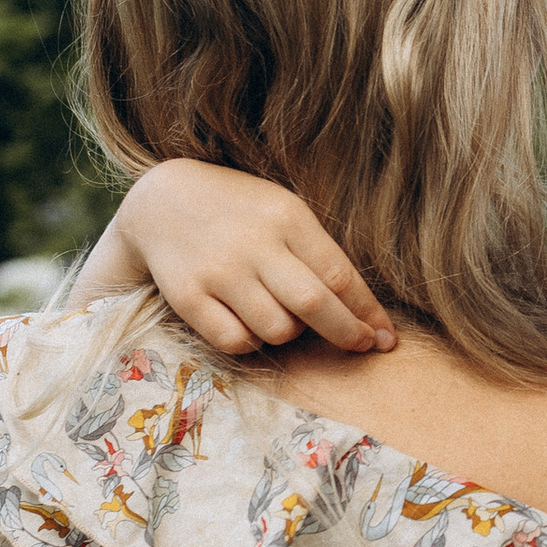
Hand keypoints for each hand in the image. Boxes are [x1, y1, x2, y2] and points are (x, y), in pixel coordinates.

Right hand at [106, 161, 393, 359]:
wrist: (161, 201)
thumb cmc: (239, 211)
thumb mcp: (283, 212)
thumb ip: (318, 254)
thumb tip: (364, 311)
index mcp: (286, 217)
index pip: (340, 275)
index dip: (369, 312)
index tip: (385, 336)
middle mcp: (253, 244)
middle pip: (315, 306)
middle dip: (348, 334)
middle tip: (363, 345)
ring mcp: (218, 271)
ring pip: (278, 330)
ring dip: (291, 334)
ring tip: (283, 316)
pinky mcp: (187, 296)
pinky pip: (236, 341)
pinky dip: (252, 341)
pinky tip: (250, 323)